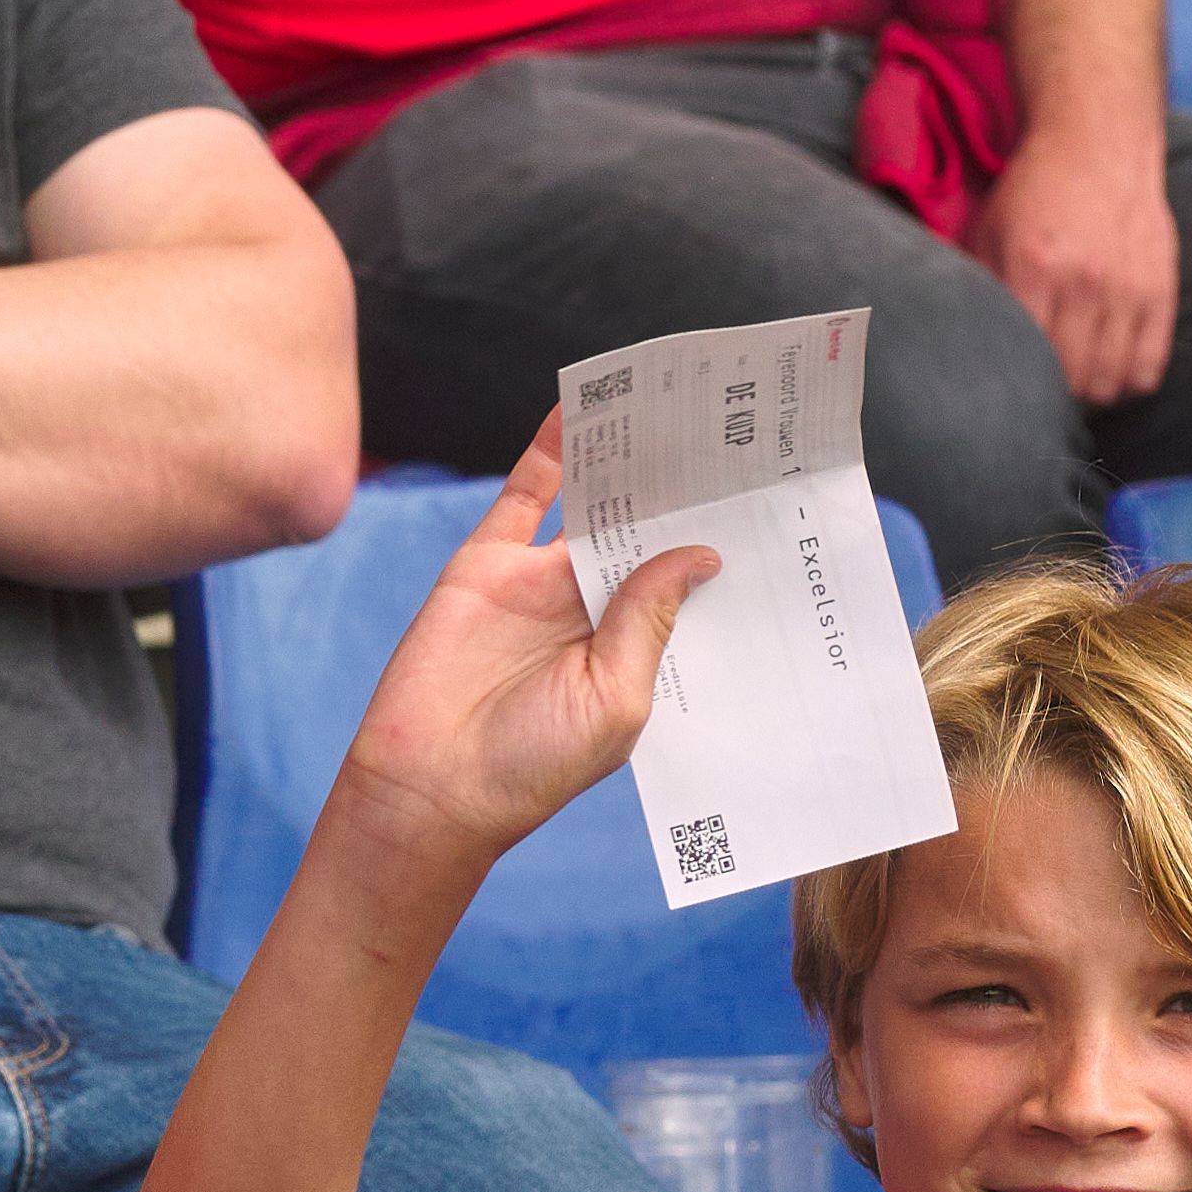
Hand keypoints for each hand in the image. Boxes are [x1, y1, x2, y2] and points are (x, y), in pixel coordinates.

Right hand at [325, 431, 712, 861]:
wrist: (430, 784)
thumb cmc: (532, 765)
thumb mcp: (615, 699)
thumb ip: (650, 619)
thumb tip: (699, 551)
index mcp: (635, 649)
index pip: (686, 581)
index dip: (718, 540)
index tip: (761, 498)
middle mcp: (593, 610)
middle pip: (646, 533)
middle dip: (682, 492)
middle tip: (726, 436)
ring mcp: (540, 584)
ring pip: (593, 505)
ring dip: (626, 461)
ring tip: (666, 407)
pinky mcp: (487, 565)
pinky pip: (524, 496)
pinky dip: (549, 453)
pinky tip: (577, 411)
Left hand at [965, 118, 1178, 408]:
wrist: (1098, 142)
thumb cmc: (1033, 193)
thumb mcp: (986, 233)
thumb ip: (973, 287)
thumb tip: (955, 346)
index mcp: (1033, 268)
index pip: (1026, 359)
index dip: (1016, 388)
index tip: (1005, 393)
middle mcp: (1084, 281)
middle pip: (1073, 382)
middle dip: (1054, 400)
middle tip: (1040, 396)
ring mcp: (1128, 288)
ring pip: (1112, 382)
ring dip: (1091, 398)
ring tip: (1075, 388)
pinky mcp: (1161, 289)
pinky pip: (1150, 365)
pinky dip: (1129, 383)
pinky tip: (1111, 373)